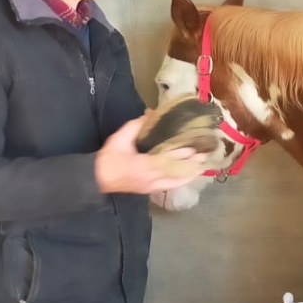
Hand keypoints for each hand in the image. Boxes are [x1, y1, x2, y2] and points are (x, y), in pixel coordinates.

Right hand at [95, 116, 210, 194]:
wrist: (97, 178)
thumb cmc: (109, 158)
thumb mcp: (120, 138)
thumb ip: (136, 126)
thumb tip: (150, 113)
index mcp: (144, 165)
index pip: (168, 159)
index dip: (183, 153)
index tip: (194, 146)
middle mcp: (152, 177)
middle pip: (176, 170)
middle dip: (191, 162)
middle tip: (204, 154)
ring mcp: (152, 186)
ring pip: (176, 181)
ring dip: (190, 173)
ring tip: (202, 166)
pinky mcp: (151, 190)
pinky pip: (170, 187)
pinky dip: (181, 181)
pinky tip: (189, 177)